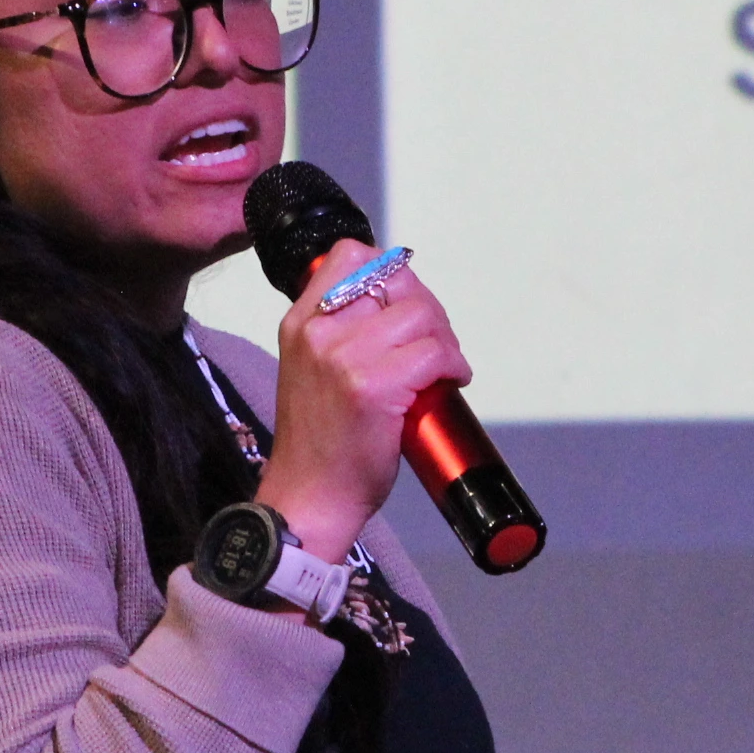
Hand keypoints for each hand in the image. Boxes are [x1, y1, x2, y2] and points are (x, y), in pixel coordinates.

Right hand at [252, 240, 474, 561]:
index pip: (351, 255)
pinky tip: (450, 383)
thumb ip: (340, 332)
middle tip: (436, 345)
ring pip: (422, 315)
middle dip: (429, 311)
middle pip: (397, 281)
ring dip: (446, 340)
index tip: (404, 309)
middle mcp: (318, 330)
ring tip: (443, 368)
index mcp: (300, 321)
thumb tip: (397, 305)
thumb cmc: (319, 442)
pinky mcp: (373, 386)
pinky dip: (453, 366)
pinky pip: (433, 354)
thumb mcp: (311, 369)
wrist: (309, 496)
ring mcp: (344, 357)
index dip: (392, 275)